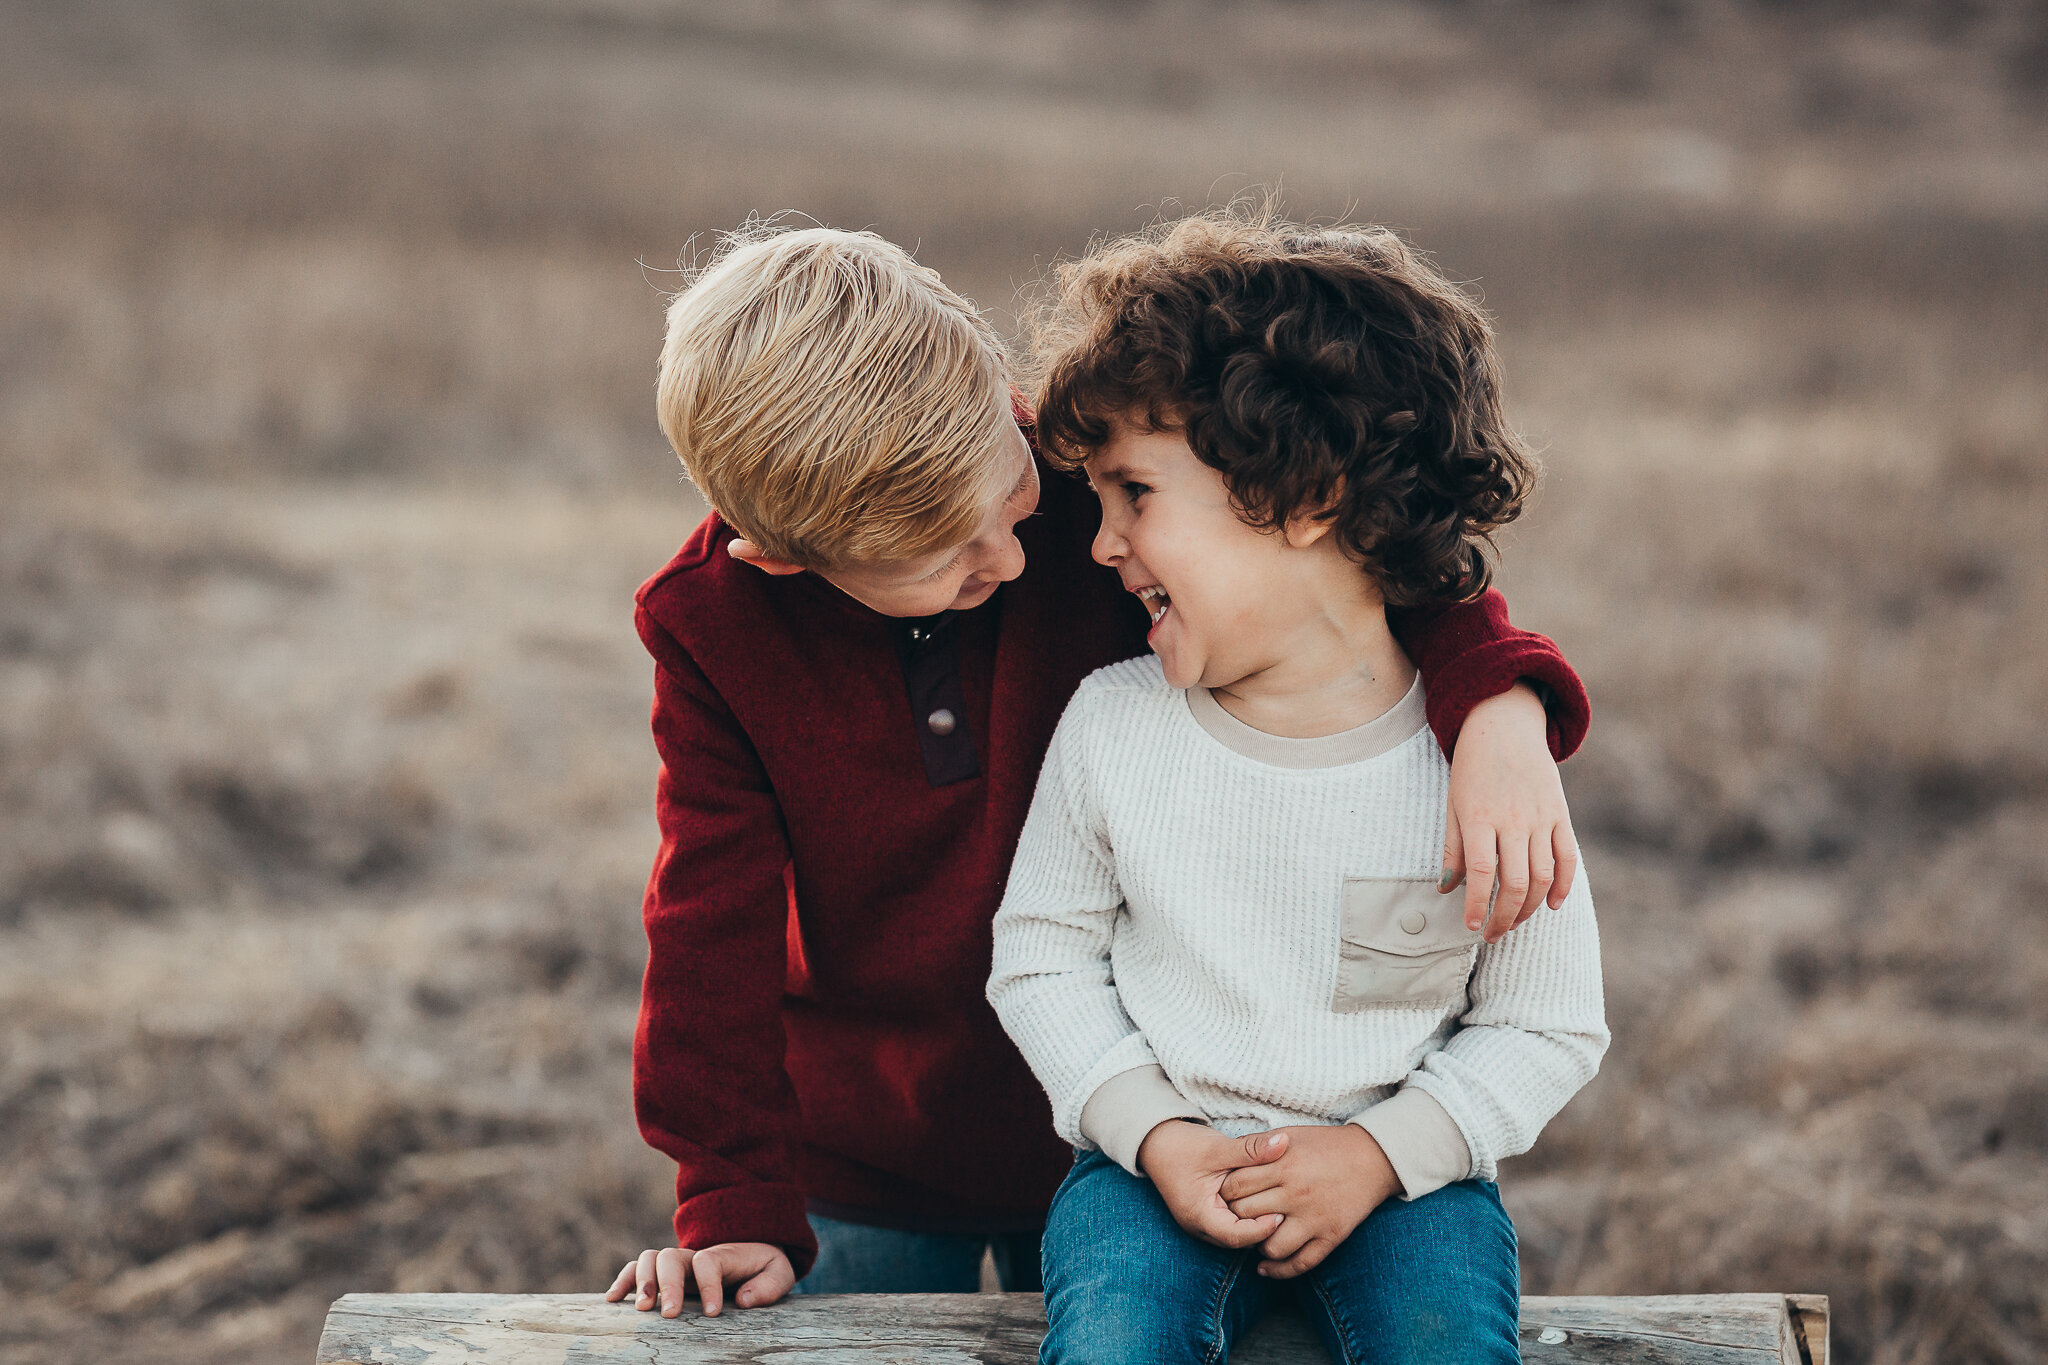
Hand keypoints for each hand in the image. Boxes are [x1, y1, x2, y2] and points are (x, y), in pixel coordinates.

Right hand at [604, 1242, 794, 1317]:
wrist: (754, 1255)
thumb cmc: (765, 1268)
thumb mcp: (780, 1272)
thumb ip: (769, 1285)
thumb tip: (744, 1300)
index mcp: (724, 1255)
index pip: (709, 1262)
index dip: (709, 1285)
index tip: (713, 1313)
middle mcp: (695, 1256)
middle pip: (671, 1256)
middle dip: (667, 1284)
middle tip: (670, 1314)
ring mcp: (677, 1264)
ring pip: (650, 1258)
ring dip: (641, 1281)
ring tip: (642, 1310)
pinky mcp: (664, 1276)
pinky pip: (636, 1270)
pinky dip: (623, 1281)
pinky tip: (613, 1301)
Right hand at [1137, 1121, 1288, 1248]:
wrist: (1155, 1141)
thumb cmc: (1182, 1146)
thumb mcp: (1218, 1147)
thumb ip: (1251, 1148)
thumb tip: (1284, 1142)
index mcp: (1198, 1215)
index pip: (1236, 1236)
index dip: (1261, 1229)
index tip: (1281, 1212)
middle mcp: (1198, 1226)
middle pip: (1239, 1240)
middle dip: (1261, 1229)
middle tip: (1285, 1211)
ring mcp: (1201, 1223)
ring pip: (1236, 1234)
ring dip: (1254, 1222)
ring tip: (1276, 1205)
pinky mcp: (1206, 1215)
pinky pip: (1231, 1224)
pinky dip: (1246, 1216)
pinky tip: (1261, 1200)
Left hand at [1218, 1124, 1399, 1278]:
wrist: (1372, 1158)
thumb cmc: (1326, 1144)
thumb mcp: (1290, 1136)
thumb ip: (1259, 1148)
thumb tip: (1228, 1161)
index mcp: (1283, 1165)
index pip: (1235, 1186)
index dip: (1225, 1191)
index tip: (1227, 1192)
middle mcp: (1296, 1194)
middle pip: (1246, 1215)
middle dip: (1236, 1216)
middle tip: (1237, 1215)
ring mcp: (1314, 1218)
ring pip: (1269, 1246)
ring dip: (1257, 1244)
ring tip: (1256, 1236)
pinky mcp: (1330, 1237)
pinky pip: (1300, 1263)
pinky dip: (1279, 1270)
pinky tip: (1265, 1267)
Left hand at [1442, 682, 1579, 942]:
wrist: (1504, 726)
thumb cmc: (1472, 769)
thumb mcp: (1453, 805)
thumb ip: (1452, 849)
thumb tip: (1447, 890)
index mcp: (1480, 818)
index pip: (1481, 873)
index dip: (1477, 905)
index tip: (1472, 927)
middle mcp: (1513, 821)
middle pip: (1517, 883)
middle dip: (1504, 917)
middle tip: (1492, 933)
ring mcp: (1541, 818)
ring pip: (1543, 877)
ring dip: (1530, 908)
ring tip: (1513, 922)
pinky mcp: (1561, 814)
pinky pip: (1568, 857)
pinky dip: (1564, 886)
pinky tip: (1553, 905)